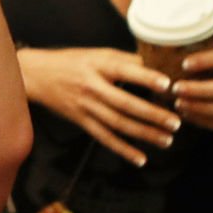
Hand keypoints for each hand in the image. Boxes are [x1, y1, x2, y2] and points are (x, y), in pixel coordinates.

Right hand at [18, 47, 179, 166]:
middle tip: (176, 122)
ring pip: (118, 123)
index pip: (125, 71)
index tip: (168, 85)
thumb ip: (124, 60)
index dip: (146, 78)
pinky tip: (140, 158)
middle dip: (152, 114)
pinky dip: (122, 150)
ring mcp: (85, 106)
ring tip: (167, 140)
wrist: (36, 75)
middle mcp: (91, 86)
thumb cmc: (71, 61)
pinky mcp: (81, 121)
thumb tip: (157, 66)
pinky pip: (104, 138)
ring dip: (144, 134)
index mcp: (98, 65)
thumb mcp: (96, 54)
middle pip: (125, 103)